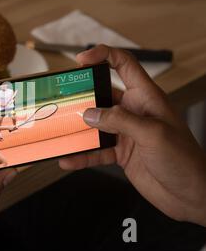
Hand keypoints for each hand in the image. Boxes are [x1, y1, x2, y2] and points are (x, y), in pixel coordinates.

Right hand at [59, 45, 205, 226]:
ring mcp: (125, 133)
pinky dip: (81, 155)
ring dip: (77, 129)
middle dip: (81, 95)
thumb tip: (90, 114)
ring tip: (59, 131)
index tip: (81, 60)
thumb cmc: (184, 159)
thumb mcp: (153, 133)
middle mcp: (133, 111)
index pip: (124, 65)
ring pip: (94, 124)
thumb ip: (120, 121)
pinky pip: (95, 150)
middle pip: (102, 94)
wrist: (191, 194)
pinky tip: (69, 159)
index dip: (103, 56)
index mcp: (146, 97)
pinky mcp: (120, 153)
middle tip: (61, 99)